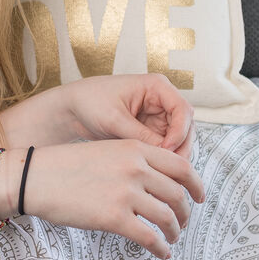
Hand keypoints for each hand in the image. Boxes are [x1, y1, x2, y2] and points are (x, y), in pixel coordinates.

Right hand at [20, 139, 205, 258]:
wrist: (37, 177)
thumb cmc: (68, 166)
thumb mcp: (107, 150)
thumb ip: (134, 160)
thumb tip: (159, 182)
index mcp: (136, 149)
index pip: (181, 165)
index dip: (196, 184)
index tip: (200, 197)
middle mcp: (136, 168)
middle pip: (178, 194)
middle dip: (185, 212)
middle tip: (183, 222)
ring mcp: (126, 193)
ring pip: (167, 216)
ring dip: (175, 231)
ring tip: (172, 238)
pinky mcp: (114, 217)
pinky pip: (149, 237)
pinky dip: (161, 248)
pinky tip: (162, 253)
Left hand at [61, 74, 195, 159]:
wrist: (73, 108)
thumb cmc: (90, 102)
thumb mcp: (115, 120)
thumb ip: (141, 136)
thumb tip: (163, 155)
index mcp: (156, 86)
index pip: (183, 109)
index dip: (180, 132)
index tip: (167, 150)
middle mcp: (161, 100)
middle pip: (185, 126)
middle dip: (179, 148)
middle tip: (168, 168)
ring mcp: (157, 116)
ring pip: (178, 139)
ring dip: (172, 155)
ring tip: (161, 173)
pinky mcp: (150, 130)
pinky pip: (164, 146)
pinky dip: (162, 158)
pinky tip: (154, 171)